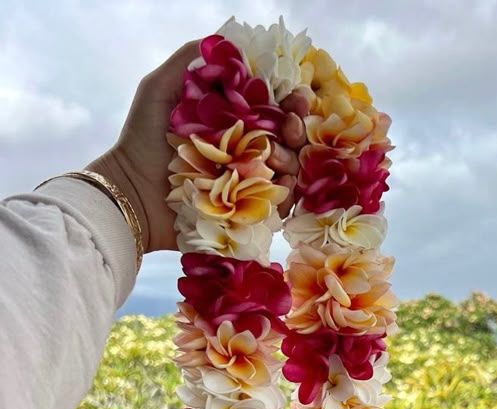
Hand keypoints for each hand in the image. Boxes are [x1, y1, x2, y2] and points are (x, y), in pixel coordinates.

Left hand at [86, 41, 307, 254]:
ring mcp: (246, 181)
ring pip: (289, 170)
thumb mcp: (158, 89)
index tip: (293, 99)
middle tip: (288, 129)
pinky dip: (284, 196)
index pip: (274, 106)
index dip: (291, 100)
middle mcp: (243, 149)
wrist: (132, 194)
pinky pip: (277, 205)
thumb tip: (228, 40)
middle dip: (296, 130)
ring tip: (272, 161)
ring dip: (290, 162)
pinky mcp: (244, 211)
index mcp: (232, 119)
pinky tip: (277, 188)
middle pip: (289, 138)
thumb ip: (188, 61)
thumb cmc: (141, 141)